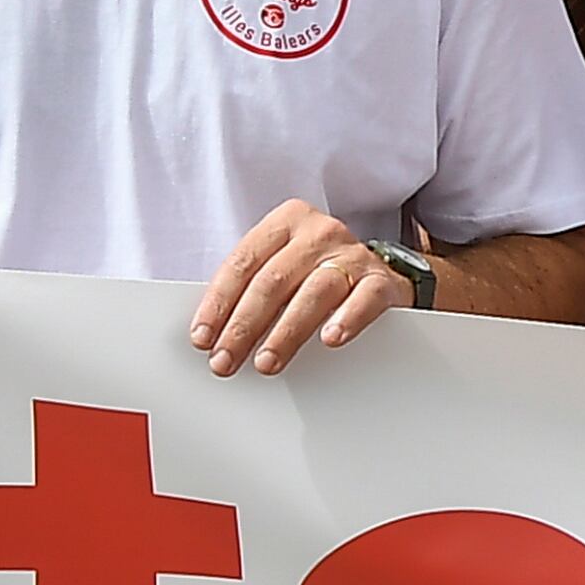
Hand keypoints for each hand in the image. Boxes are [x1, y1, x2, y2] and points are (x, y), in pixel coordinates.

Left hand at [195, 200, 405, 376]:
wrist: (379, 276)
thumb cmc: (317, 274)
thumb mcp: (281, 269)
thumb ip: (250, 289)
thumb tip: (211, 334)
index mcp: (285, 223)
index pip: (243, 263)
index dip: (218, 303)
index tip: (202, 338)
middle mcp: (318, 232)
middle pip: (273, 281)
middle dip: (243, 326)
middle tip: (226, 360)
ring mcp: (352, 254)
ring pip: (314, 292)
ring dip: (285, 332)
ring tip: (267, 362)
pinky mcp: (382, 280)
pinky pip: (364, 298)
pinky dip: (347, 318)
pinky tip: (330, 339)